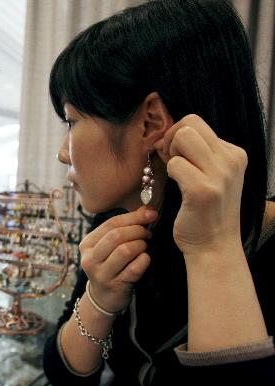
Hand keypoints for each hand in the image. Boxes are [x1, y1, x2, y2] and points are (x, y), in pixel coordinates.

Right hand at [79, 207, 156, 312]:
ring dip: (140, 246)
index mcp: (87, 244)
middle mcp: (90, 258)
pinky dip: (144, 261)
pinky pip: (134, 269)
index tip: (150, 214)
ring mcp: (101, 274)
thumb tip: (146, 209)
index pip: (110, 224)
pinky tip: (145, 259)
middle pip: (116, 236)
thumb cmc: (110, 266)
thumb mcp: (111, 246)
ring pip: (124, 251)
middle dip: (137, 231)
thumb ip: (126, 226)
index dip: (132, 217)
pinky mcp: (114, 286)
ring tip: (144, 247)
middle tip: (148, 233)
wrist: (103, 297)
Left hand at [154, 114, 246, 255]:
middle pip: (189, 123)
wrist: (212, 246)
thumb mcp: (210, 176)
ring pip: (183, 136)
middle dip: (170, 138)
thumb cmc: (204, 212)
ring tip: (174, 173)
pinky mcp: (203, 190)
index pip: (196, 122)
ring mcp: (220, 174)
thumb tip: (168, 134)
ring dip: (171, 153)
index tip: (173, 155)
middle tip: (169, 160)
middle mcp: (231, 160)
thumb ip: (197, 154)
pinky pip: (175, 164)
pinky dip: (169, 173)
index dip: (176, 135)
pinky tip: (176, 188)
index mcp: (234, 154)